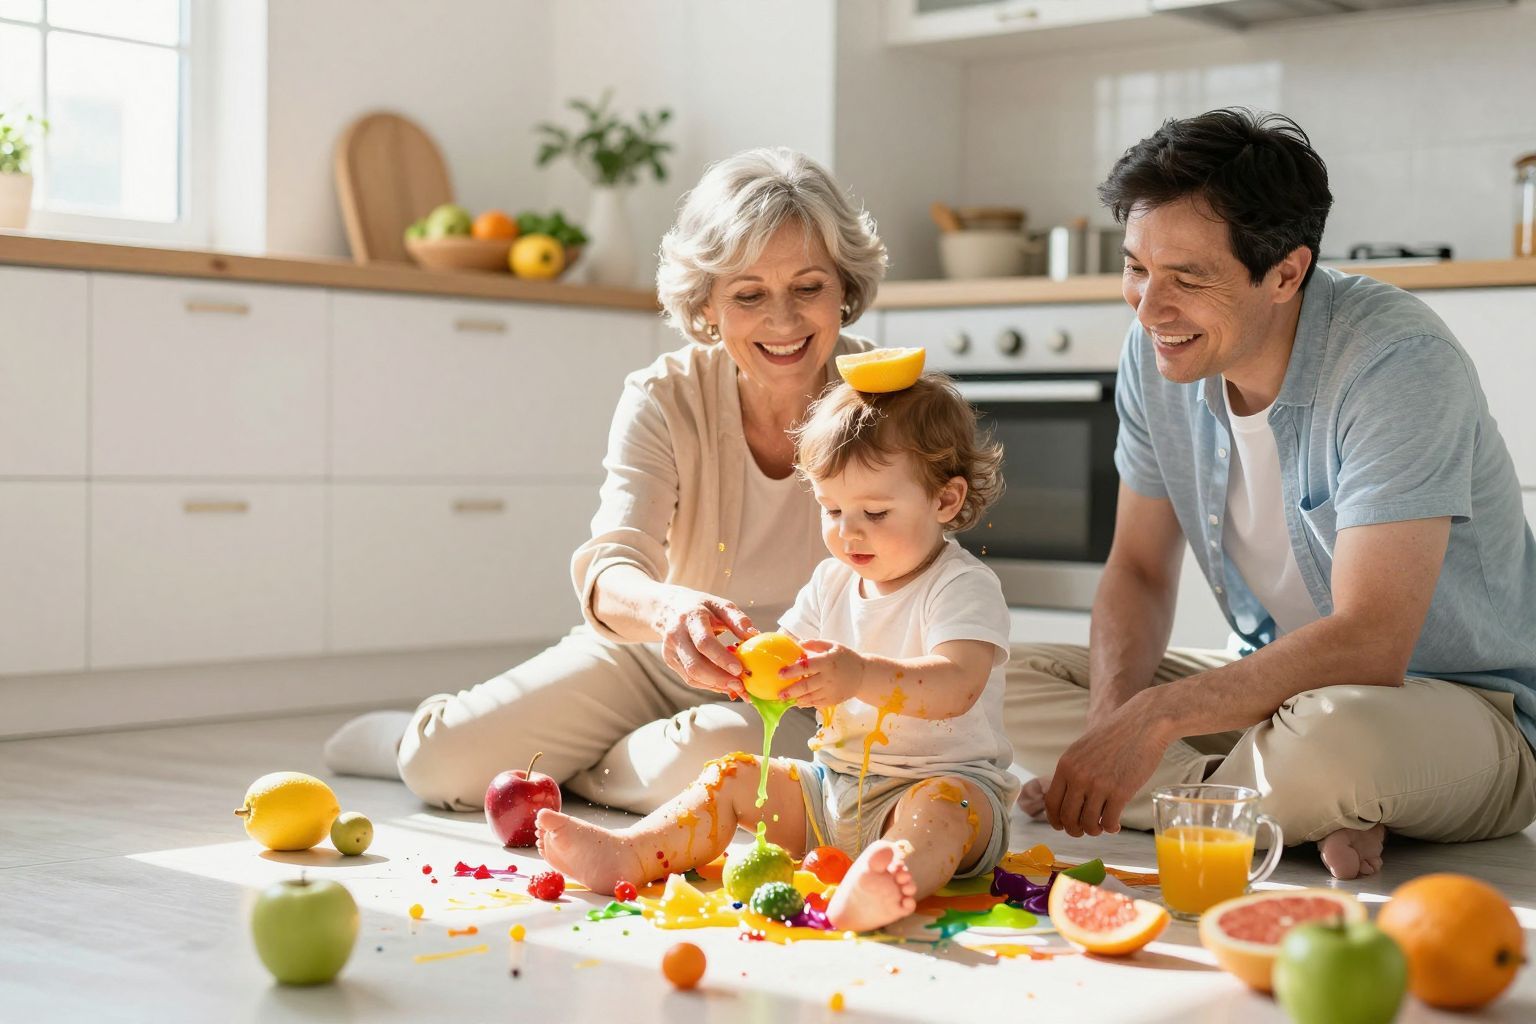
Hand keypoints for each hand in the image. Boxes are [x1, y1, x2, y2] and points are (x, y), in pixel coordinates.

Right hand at [654, 590, 756, 698]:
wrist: (671, 607)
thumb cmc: (702, 607)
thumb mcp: (721, 605)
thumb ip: (738, 619)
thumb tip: (754, 635)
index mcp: (691, 618)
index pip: (704, 642)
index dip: (721, 658)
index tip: (739, 669)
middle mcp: (676, 635)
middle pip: (695, 665)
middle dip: (719, 679)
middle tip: (741, 686)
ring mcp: (670, 650)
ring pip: (691, 676)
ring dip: (715, 685)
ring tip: (736, 688)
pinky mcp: (670, 661)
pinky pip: (690, 679)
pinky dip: (709, 685)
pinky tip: (724, 685)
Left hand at [776, 639, 865, 707]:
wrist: (864, 674)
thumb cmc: (845, 657)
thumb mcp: (832, 645)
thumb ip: (815, 644)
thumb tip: (798, 644)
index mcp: (827, 662)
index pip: (806, 666)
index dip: (792, 670)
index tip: (780, 673)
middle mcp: (829, 677)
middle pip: (806, 685)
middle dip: (791, 690)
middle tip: (779, 693)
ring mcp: (831, 691)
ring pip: (811, 697)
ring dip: (797, 699)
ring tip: (786, 699)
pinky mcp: (834, 700)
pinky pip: (818, 703)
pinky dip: (807, 703)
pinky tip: (799, 702)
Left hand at [1044, 695, 1171, 836]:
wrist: (1142, 724)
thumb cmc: (1116, 736)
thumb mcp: (1083, 749)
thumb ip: (1074, 771)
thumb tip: (1069, 799)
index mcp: (1066, 765)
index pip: (1051, 802)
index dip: (1055, 820)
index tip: (1062, 826)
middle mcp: (1078, 776)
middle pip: (1068, 817)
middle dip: (1075, 830)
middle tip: (1084, 831)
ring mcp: (1098, 785)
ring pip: (1089, 823)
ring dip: (1095, 830)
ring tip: (1102, 826)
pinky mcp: (1120, 792)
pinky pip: (1109, 821)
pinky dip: (1111, 828)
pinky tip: (1115, 825)